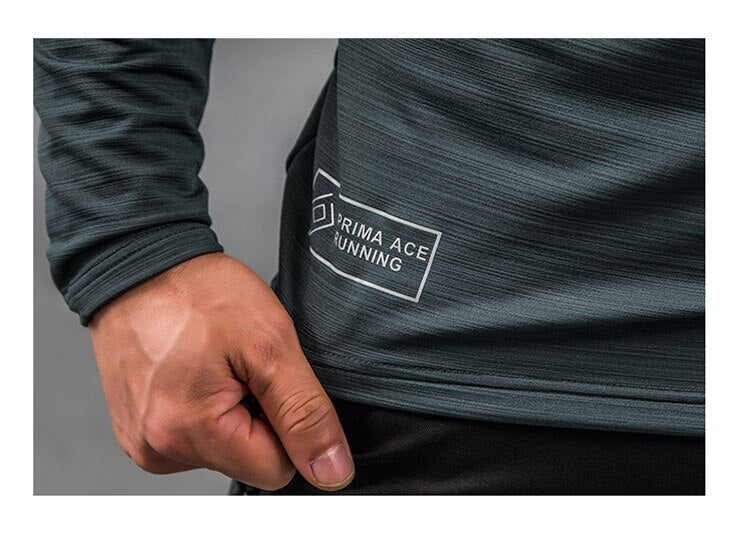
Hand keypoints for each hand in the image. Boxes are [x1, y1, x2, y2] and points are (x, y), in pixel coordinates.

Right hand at [88, 252, 354, 490]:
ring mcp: (143, 442)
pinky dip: (207, 407)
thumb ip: (305, 413)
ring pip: (225, 449)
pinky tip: (199, 370)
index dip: (288, 424)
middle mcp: (158, 450)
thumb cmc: (196, 293)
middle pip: (249, 461)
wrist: (139, 265)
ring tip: (217, 363)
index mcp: (188, 433)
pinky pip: (196, 436)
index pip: (277, 470)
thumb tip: (331, 471)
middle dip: (259, 415)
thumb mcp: (270, 345)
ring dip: (234, 410)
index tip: (270, 381)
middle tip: (242, 365)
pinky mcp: (139, 430)